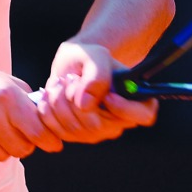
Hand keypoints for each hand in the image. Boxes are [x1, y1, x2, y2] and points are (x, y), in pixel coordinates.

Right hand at [0, 58, 62, 163]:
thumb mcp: (1, 78)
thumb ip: (24, 96)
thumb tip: (46, 115)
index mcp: (6, 94)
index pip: (37, 129)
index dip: (49, 141)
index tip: (54, 145)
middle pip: (21, 148)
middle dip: (24, 146)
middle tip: (19, 137)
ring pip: (1, 156)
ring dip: (4, 150)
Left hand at [37, 42, 157, 144]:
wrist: (72, 64)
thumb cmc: (90, 57)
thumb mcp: (95, 55)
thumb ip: (96, 75)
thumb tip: (85, 104)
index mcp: (135, 100)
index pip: (143, 116)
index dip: (125, 109)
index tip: (107, 95)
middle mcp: (118, 121)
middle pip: (97, 126)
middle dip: (75, 99)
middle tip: (71, 78)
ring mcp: (97, 132)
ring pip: (74, 129)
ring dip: (59, 102)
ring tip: (61, 82)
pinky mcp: (75, 135)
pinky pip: (57, 132)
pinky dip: (48, 110)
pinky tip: (50, 95)